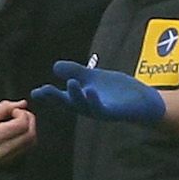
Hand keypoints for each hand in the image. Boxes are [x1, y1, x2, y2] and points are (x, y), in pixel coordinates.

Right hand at [0, 100, 34, 169]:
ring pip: (31, 143)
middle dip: (30, 121)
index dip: (23, 114)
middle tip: (22, 115)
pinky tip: (17, 134)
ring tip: (19, 124)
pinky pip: (26, 150)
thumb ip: (4, 107)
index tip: (16, 110)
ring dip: (29, 130)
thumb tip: (22, 103)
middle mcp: (4, 150)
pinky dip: (26, 140)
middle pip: (30, 135)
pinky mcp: (10, 163)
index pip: (22, 124)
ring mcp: (8, 159)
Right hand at [32, 60, 165, 124]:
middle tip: (43, 91)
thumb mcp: (94, 77)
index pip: (61, 97)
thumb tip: (55, 66)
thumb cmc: (118, 91)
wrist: (144, 101)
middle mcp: (88, 107)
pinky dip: (94, 100)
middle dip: (56, 97)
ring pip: (84, 106)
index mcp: (81, 98)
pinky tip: (90, 90)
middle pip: (68, 103)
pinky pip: (101, 108)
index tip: (34, 92)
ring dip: (76, 96)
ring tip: (71, 82)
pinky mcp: (114, 113)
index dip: (48, 95)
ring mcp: (100, 111)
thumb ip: (76, 71)